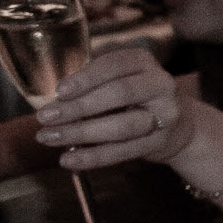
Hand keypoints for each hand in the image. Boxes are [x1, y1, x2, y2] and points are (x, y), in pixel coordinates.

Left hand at [34, 45, 194, 170]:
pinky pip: (123, 151)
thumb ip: (90, 85)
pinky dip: (93, 157)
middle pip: (120, 94)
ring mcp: (165, 116)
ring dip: (82, 134)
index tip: (59, 92)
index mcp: (143, 62)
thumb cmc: (133, 96)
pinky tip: (69, 160)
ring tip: (50, 138)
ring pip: (122, 126)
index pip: (114, 66)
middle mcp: (160, 85)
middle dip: (79, 107)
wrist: (176, 124)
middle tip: (46, 118)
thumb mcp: (116, 78)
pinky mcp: (160, 142)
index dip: (86, 78)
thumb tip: (53, 105)